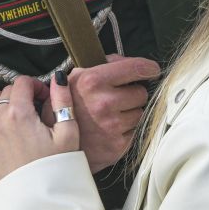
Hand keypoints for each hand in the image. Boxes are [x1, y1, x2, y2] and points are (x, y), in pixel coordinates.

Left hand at [0, 75, 73, 190]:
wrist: (36, 203)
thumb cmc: (55, 169)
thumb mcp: (69, 134)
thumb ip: (63, 101)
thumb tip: (58, 77)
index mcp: (20, 114)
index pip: (22, 83)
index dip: (35, 85)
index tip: (44, 97)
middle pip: (5, 92)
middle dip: (20, 95)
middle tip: (32, 108)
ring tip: (10, 111)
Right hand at [42, 55, 160, 173]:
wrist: (55, 147)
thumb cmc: (67, 109)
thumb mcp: (75, 78)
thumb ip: (102, 65)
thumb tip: (127, 62)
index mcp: (93, 81)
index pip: (135, 68)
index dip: (148, 68)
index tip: (152, 70)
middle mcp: (105, 103)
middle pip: (141, 93)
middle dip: (133, 94)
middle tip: (118, 98)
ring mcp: (113, 126)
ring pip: (140, 113)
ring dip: (130, 112)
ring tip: (112, 115)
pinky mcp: (118, 145)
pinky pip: (135, 130)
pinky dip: (127, 129)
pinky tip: (111, 129)